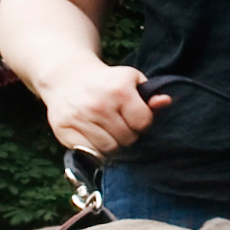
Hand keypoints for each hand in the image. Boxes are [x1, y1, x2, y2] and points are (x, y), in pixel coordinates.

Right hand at [37, 57, 155, 156]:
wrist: (66, 76)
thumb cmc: (105, 81)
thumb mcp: (129, 80)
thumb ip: (149, 94)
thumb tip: (165, 102)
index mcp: (119, 90)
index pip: (143, 123)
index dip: (142, 124)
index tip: (134, 118)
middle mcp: (99, 105)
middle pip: (127, 139)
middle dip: (127, 135)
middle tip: (119, 124)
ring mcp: (80, 118)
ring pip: (109, 149)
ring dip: (112, 144)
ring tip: (107, 131)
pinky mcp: (63, 129)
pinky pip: (89, 153)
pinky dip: (95, 150)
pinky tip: (93, 136)